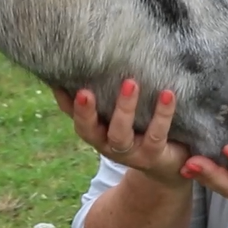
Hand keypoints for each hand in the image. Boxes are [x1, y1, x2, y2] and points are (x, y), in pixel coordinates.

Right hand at [52, 79, 191, 187]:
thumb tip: (89, 61)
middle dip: (85, 112)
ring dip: (124, 108)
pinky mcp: (153, 154)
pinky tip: (167, 94)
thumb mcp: (118, 114)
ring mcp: (129, 152)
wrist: (168, 166)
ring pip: (120, 134)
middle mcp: (107, 144)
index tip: (59, 83)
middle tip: (84, 91)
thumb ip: (106, 94)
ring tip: (130, 83)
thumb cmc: (138, 129)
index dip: (66, 103)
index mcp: (96, 131)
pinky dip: (162, 114)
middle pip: (88, 131)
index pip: (74, 116)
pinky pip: (156, 134)